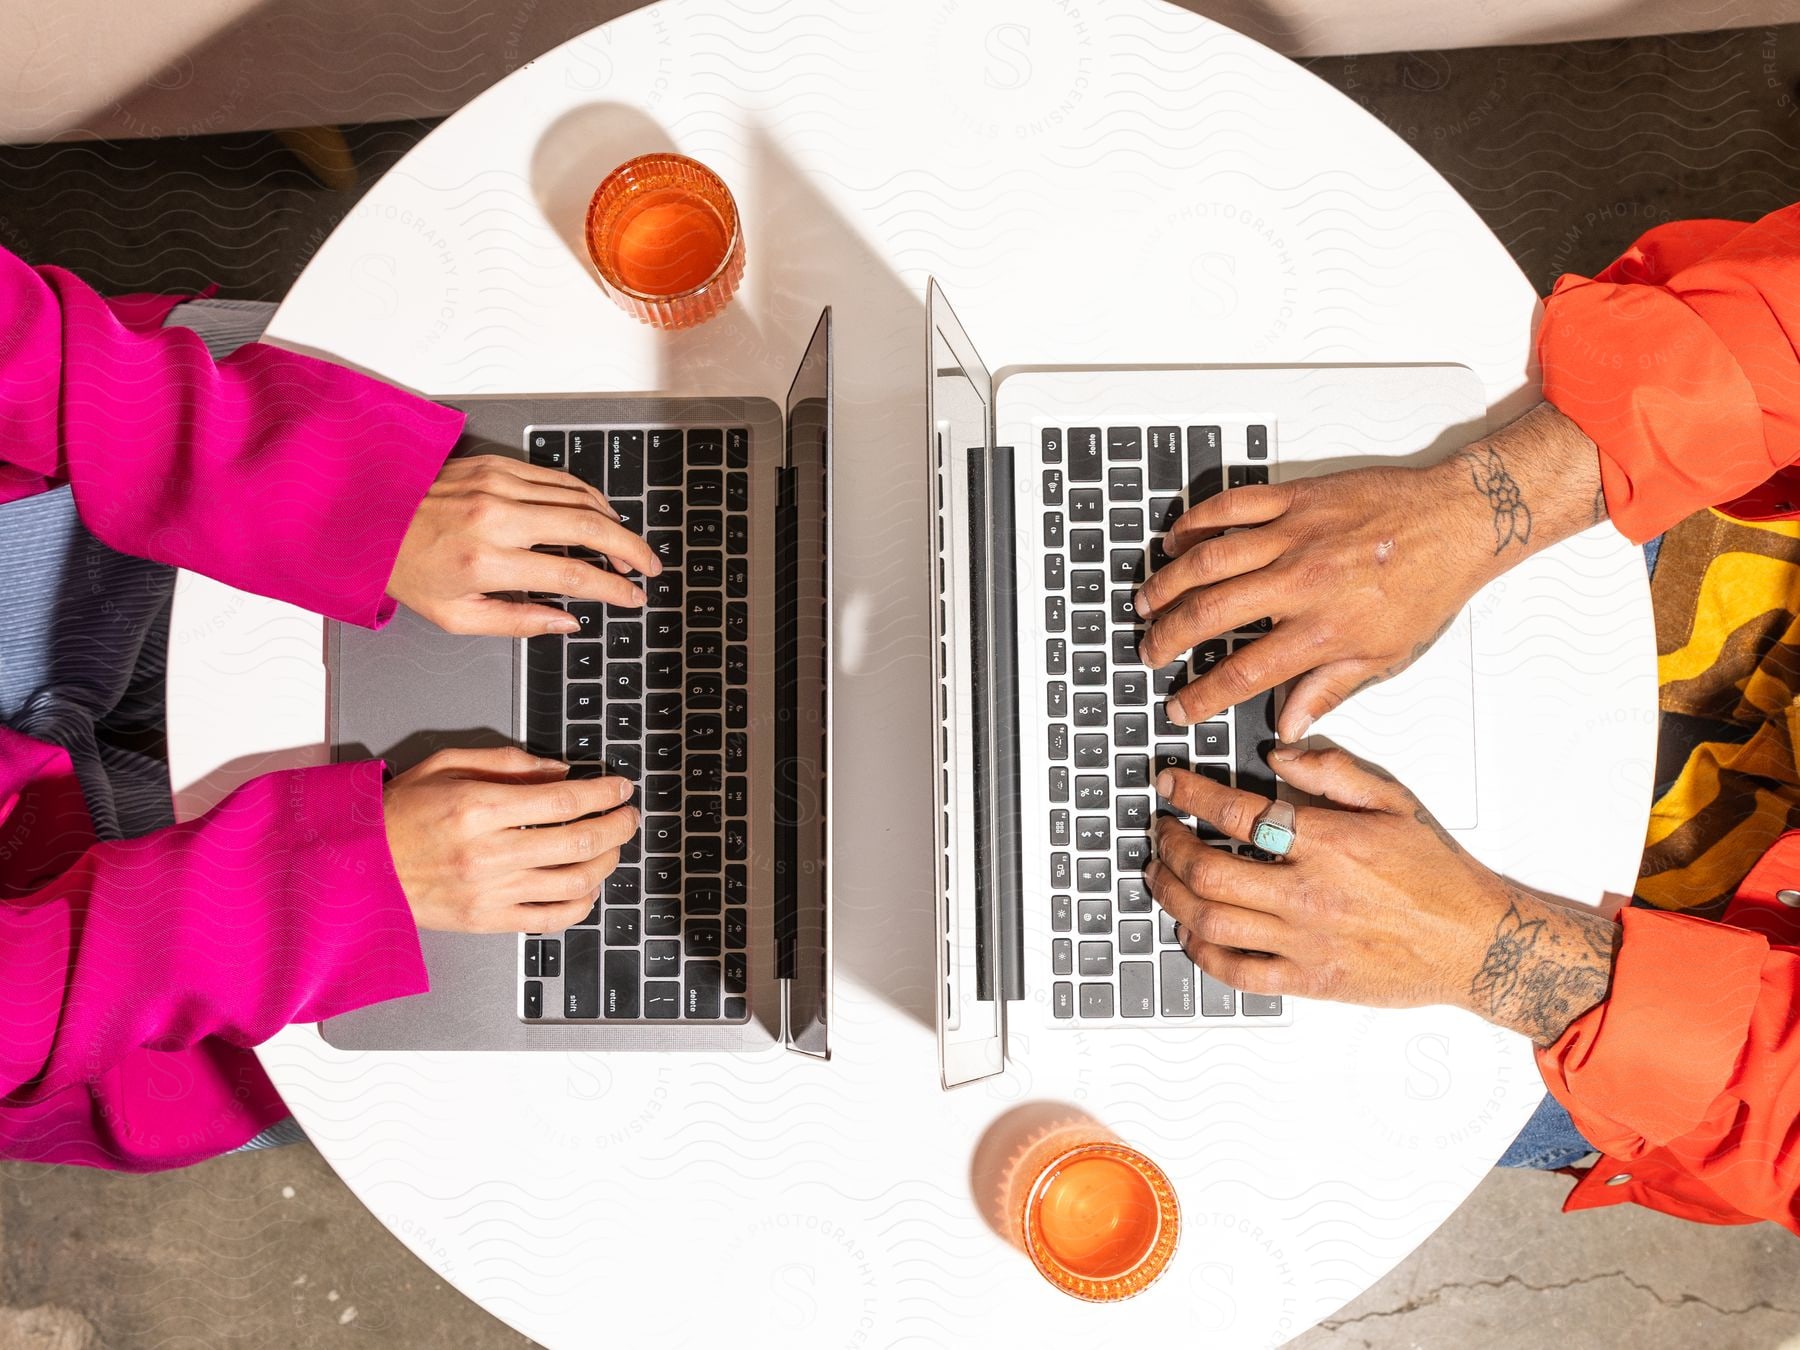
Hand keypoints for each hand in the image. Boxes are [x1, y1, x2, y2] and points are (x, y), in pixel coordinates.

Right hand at [382, 747, 637, 932]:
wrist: (359, 865)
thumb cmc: (402, 812)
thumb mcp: (448, 765)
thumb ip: (508, 763)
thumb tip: (560, 771)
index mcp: (480, 808)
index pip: (565, 802)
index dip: (604, 794)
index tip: (620, 787)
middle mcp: (490, 853)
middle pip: (579, 842)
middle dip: (617, 826)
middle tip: (628, 816)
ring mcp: (491, 892)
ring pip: (575, 882)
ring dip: (607, 862)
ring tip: (613, 847)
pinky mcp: (488, 921)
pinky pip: (552, 919)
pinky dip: (582, 903)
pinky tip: (588, 885)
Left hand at [387, 454, 661, 637]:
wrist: (367, 518)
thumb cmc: (409, 570)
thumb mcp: (458, 616)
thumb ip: (519, 622)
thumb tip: (569, 621)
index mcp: (488, 561)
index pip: (572, 574)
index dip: (613, 589)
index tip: (633, 598)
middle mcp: (497, 518)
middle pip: (589, 527)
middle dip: (630, 549)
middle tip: (649, 567)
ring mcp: (499, 485)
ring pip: (579, 497)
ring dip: (613, 523)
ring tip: (626, 547)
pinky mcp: (497, 466)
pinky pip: (557, 478)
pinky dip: (586, 496)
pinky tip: (598, 514)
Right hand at [1134, 401, 1601, 740]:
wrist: (1458, 522)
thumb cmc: (1427, 587)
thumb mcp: (1385, 657)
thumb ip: (1328, 690)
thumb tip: (1287, 724)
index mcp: (1322, 630)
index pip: (1242, 673)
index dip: (1200, 696)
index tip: (1178, 708)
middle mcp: (1300, 582)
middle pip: (1209, 614)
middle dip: (1167, 639)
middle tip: (1149, 653)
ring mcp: (1293, 536)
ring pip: (1208, 560)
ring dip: (1167, 584)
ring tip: (1146, 604)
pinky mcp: (1295, 498)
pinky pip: (1231, 507)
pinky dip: (1195, 522)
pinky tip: (1176, 541)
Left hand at [1145, 746, 1617, 1043]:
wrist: (1477, 941)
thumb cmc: (1437, 873)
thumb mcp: (1395, 801)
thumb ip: (1334, 771)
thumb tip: (1279, 756)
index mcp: (1328, 842)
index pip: (1236, 812)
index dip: (1189, 794)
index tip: (1169, 786)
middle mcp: (1309, 892)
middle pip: (1208, 870)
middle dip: (1169, 847)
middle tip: (1158, 832)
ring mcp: (1305, 940)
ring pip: (1211, 920)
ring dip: (1171, 895)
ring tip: (1159, 876)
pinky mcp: (1309, 979)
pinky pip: (1237, 971)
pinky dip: (1202, 952)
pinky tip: (1190, 932)